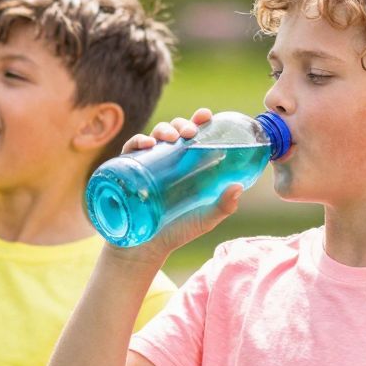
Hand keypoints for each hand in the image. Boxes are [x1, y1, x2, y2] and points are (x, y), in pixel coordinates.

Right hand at [110, 108, 242, 263]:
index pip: (193, 136)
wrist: (143, 250)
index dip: (198, 121)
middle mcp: (166, 162)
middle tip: (190, 132)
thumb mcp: (205, 219)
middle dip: (181, 124)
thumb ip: (223, 206)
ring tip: (171, 137)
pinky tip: (147, 144)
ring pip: (153, 137)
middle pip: (173, 132)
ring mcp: (145, 166)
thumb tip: (239, 187)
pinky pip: (129, 150)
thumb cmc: (175, 232)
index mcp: (186, 165)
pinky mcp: (126, 173)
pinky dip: (137, 142)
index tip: (205, 116)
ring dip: (162, 129)